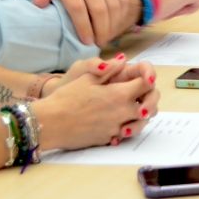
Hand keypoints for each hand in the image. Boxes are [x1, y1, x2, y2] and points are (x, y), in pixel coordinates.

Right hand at [32, 57, 159, 150]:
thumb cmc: (65, 98)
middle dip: (148, 99)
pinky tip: (115, 122)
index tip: (143, 77)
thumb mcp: (86, 78)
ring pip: (141, 123)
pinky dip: (124, 127)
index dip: (147, 78)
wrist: (50, 123)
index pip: (146, 84)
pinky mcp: (108, 139)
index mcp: (119, 94)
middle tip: (141, 96)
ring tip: (132, 110)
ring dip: (140, 116)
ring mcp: (116, 128)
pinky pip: (124, 134)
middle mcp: (122, 112)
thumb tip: (122, 60)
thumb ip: (108, 69)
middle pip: (149, 106)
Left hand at [33, 0, 130, 46]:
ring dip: (112, 25)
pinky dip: (121, 15)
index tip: (86, 41)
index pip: (77, 7)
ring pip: (113, 5)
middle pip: (98, 8)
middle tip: (99, 43)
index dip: (83, 26)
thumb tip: (39, 5)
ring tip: (107, 37)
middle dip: (101, 30)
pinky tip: (115, 25)